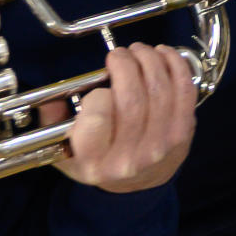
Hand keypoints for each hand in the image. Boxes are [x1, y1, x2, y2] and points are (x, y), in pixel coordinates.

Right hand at [46, 42, 195, 193]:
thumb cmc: (98, 159)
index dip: (99, 95)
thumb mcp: (65, 149)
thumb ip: (53, 121)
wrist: (137, 184)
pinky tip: (163, 54)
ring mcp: (160, 145)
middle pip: (132, 100)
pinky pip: (184, 92)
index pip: (97, 120)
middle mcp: (128, 157)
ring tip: (138, 51)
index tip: (99, 86)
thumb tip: (50, 97)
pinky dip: (175, 66)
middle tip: (118, 54)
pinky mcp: (182, 133)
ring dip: (149, 60)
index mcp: (94, 161)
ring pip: (159, 91)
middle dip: (125, 66)